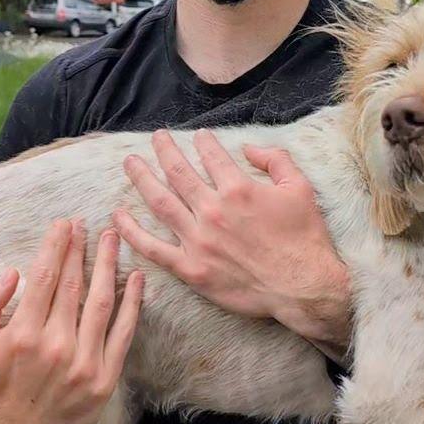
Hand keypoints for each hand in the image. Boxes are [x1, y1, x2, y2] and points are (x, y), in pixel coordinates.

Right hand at [0, 217, 143, 423]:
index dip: (56, 247)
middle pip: (74, 286)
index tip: (64, 224)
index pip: (44, 278)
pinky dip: (133, 303)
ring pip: (102, 302)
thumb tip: (11, 272)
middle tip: (88, 223)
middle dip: (81, 250)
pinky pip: (124, 332)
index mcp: (23, 335)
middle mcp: (56, 347)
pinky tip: (137, 278)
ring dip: (108, 266)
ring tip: (112, 239)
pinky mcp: (106, 376)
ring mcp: (84, 363)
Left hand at [113, 129, 351, 359]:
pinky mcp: (191, 269)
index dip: (202, 142)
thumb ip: (276, 160)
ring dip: (142, 178)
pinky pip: (154, 248)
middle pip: (178, 172)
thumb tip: (250, 148)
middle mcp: (213, 211)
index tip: (198, 136)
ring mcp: (199, 241)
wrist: (303, 287)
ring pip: (160, 202)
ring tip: (130, 162)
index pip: (211, 156)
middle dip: (164, 150)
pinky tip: (119, 216)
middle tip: (157, 138)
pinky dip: (132, 232)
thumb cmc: (305, 239)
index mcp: (238, 189)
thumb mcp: (300, 189)